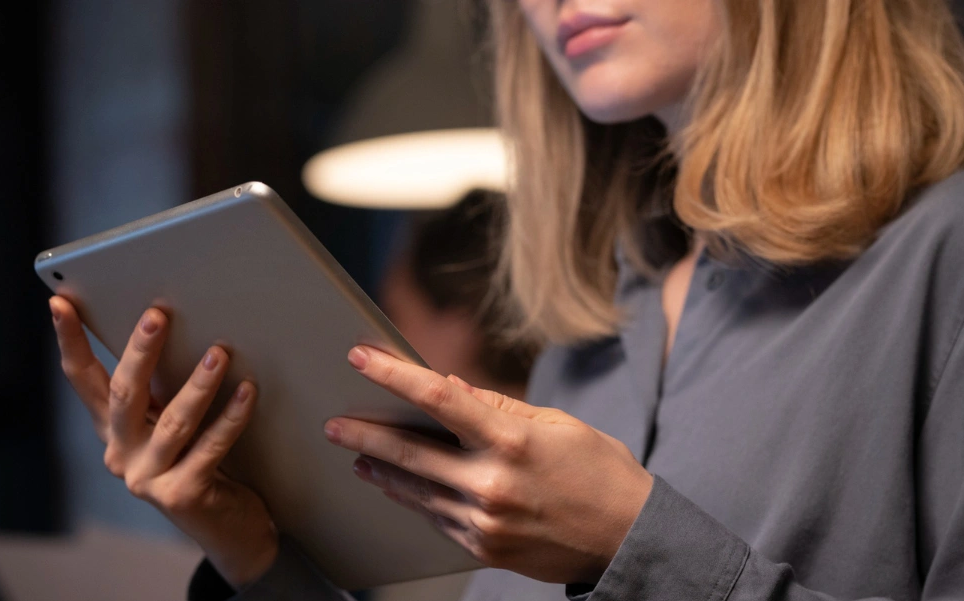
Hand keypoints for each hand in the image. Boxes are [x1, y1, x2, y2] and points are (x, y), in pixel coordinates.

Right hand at [49, 296, 277, 587]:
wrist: (228, 530)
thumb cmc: (201, 464)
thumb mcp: (170, 424)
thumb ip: (161, 390)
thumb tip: (165, 325)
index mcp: (115, 431)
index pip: (83, 379)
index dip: (70, 340)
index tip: (60, 302)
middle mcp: (123, 454)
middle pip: (124, 393)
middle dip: (139, 351)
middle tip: (157, 315)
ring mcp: (149, 478)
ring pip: (173, 421)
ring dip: (199, 384)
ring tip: (220, 352)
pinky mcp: (181, 495)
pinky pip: (210, 448)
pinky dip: (231, 419)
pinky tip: (247, 392)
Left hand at [324, 345, 652, 583]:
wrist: (629, 540)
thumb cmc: (599, 472)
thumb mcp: (557, 425)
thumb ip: (498, 407)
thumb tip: (450, 387)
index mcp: (512, 441)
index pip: (439, 398)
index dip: (394, 374)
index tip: (360, 357)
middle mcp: (492, 483)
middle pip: (410, 452)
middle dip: (364, 434)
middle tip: (333, 423)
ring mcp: (485, 521)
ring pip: (415, 490)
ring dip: (380, 469)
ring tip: (355, 453)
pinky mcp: (484, 547)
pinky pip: (435, 518)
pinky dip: (412, 498)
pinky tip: (394, 485)